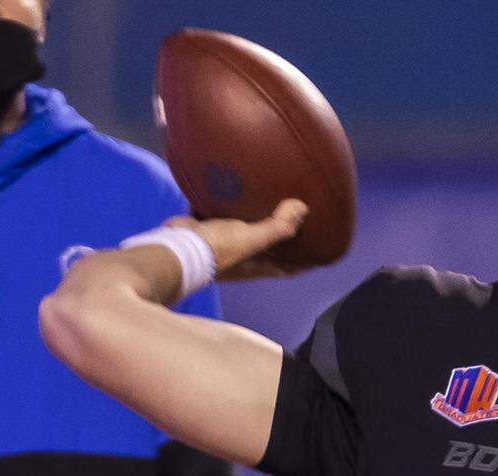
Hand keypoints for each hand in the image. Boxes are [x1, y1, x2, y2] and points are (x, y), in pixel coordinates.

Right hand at [164, 199, 309, 279]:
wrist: (174, 247)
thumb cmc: (216, 249)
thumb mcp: (251, 239)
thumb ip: (277, 227)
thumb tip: (302, 208)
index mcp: (257, 264)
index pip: (289, 267)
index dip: (307, 261)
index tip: (322, 249)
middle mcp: (243, 257)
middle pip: (270, 248)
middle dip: (283, 236)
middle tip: (298, 215)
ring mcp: (223, 243)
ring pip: (245, 229)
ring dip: (256, 217)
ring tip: (270, 196)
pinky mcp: (206, 229)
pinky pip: (220, 213)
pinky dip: (226, 203)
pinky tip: (233, 186)